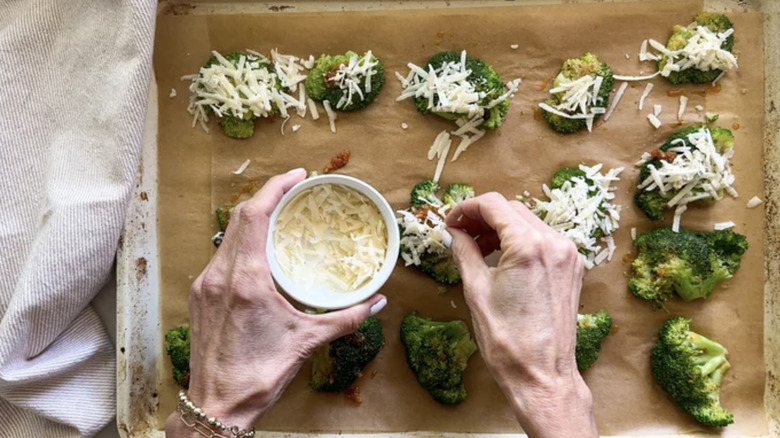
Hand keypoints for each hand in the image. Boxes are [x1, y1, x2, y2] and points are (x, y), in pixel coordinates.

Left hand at [165, 169, 386, 436]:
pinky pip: (221, 256)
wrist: (216, 407)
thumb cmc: (258, 375)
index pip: (255, 215)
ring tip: (280, 216)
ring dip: (252, 219)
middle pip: (239, 218)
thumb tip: (377, 302)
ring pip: (227, 236)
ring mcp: (205, 286)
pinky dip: (241, 243)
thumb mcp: (306, 341)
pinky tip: (259, 252)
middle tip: (295, 190)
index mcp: (246, 280)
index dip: (275, 187)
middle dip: (266, 197)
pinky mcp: (200, 297)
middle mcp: (220, 276)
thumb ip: (345, 318)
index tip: (298, 176)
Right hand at [445, 193, 595, 437]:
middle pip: (512, 210)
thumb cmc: (508, 342)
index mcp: (529, 246)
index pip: (494, 205)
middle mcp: (555, 244)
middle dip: (483, 217)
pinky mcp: (572, 269)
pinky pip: (542, 241)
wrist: (542, 376)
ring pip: (528, 223)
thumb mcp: (476, 291)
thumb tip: (454, 233)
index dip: (466, 208)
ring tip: (477, 248)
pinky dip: (519, 242)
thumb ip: (464, 252)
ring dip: (501, 228)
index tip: (451, 222)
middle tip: (459, 233)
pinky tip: (501, 259)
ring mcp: (568, 256)